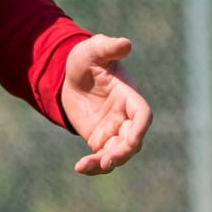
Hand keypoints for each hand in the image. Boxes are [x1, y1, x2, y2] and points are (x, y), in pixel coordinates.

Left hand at [58, 34, 150, 175]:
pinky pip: (100, 157)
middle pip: (132, 140)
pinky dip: (93, 165)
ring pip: (118, 153)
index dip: (140, 127)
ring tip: (89, 166)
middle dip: (123, 152)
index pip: (142, 114)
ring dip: (108, 162)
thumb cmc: (86, 58)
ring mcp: (113, 130)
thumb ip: (107, 47)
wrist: (69, 74)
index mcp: (129, 96)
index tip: (132, 139)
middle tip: (108, 160)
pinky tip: (80, 168)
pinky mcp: (99, 139)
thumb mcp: (93, 50)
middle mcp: (124, 116)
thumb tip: (125, 43)